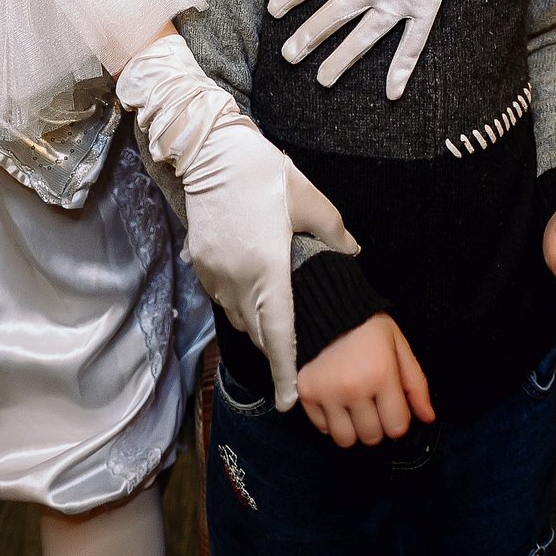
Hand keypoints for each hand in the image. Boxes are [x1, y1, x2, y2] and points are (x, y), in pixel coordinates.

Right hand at [117, 35, 357, 410]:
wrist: (211, 152)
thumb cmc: (264, 174)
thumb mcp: (309, 199)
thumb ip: (334, 233)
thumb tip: (354, 253)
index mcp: (268, 270)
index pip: (279, 334)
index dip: (287, 372)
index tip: (291, 403)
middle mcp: (237, 280)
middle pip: (259, 332)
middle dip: (276, 348)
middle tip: (295, 359)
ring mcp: (214, 274)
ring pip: (239, 317)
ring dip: (258, 324)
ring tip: (277, 321)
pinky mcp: (200, 263)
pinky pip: (223, 297)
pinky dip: (240, 302)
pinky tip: (253, 288)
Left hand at [270, 0, 508, 98]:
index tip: (274, 11)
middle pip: (336, 14)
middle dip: (309, 36)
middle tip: (288, 56)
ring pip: (367, 35)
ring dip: (344, 59)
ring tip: (323, 79)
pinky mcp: (428, 4)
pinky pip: (413, 42)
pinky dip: (403, 68)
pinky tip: (392, 92)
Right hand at [297, 315, 434, 447]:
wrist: (327, 307)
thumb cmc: (369, 329)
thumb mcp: (399, 347)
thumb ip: (416, 384)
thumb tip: (428, 418)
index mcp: (381, 374)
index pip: (397, 427)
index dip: (397, 418)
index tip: (391, 404)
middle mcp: (353, 387)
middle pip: (372, 437)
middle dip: (376, 425)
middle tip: (371, 402)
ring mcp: (327, 392)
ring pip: (346, 440)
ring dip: (352, 428)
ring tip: (353, 405)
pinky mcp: (307, 393)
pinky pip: (322, 429)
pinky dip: (330, 421)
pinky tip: (335, 399)